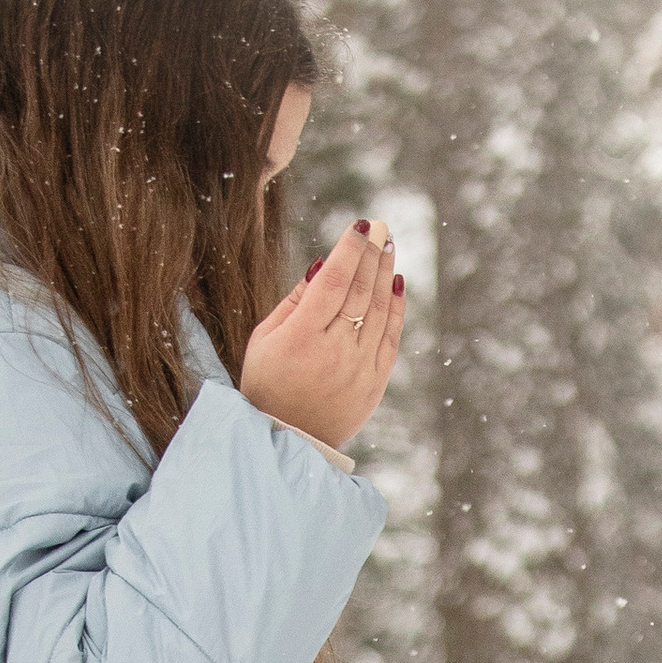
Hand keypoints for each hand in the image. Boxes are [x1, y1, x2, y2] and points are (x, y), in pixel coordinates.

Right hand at [240, 219, 403, 447]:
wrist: (287, 437)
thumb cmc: (267, 382)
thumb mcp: (264, 339)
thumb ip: (294, 301)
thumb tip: (322, 265)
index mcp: (302, 337)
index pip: (334, 282)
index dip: (351, 250)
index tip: (361, 224)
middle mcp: (335, 351)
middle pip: (361, 291)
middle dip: (372, 254)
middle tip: (381, 227)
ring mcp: (359, 368)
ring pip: (380, 311)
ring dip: (385, 274)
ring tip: (389, 246)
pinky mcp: (375, 383)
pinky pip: (391, 337)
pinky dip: (397, 308)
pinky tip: (396, 283)